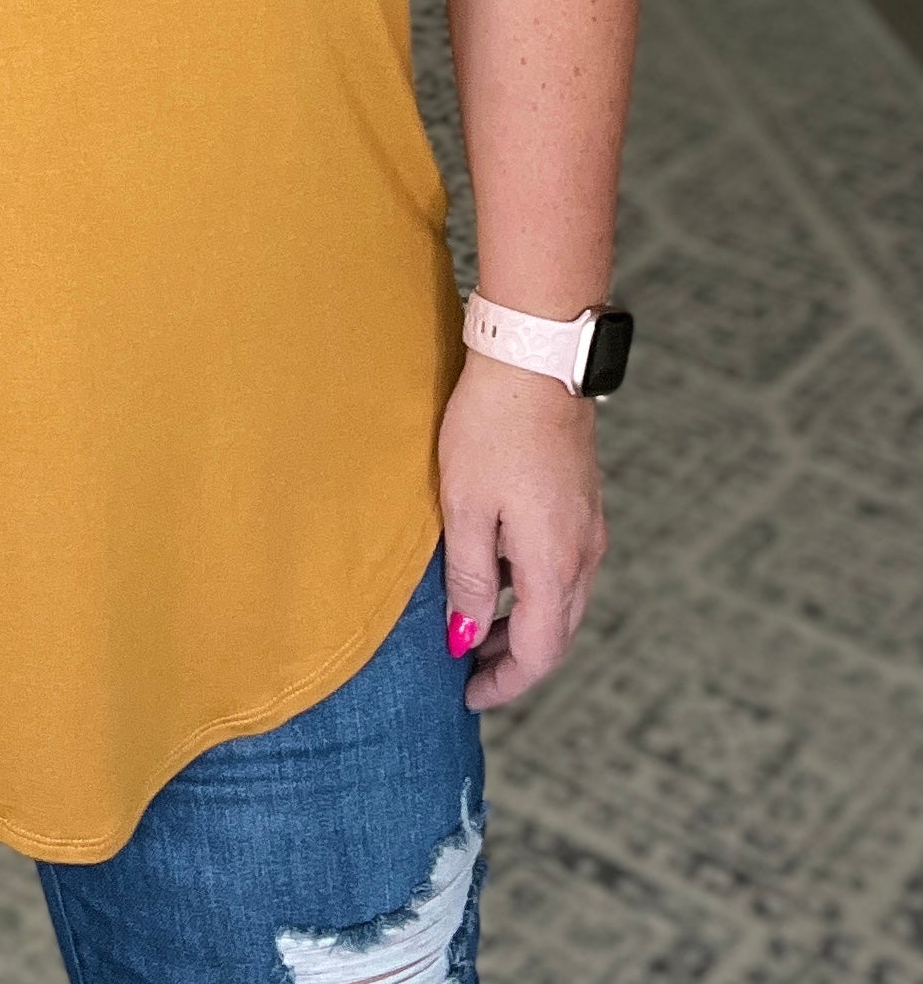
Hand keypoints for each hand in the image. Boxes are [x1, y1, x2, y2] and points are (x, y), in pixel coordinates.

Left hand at [436, 348, 606, 708]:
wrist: (534, 358)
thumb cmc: (491, 427)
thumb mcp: (464, 507)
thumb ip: (470, 580)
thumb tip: (468, 637)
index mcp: (555, 564)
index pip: (539, 652)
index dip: (504, 681)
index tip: (469, 694)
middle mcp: (583, 552)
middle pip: (556, 633)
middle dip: (514, 659)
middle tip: (469, 669)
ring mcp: (589, 525)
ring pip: (563, 600)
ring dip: (525, 624)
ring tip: (476, 625)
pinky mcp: (584, 501)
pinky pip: (565, 566)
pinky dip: (535, 588)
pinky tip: (499, 574)